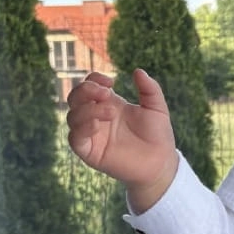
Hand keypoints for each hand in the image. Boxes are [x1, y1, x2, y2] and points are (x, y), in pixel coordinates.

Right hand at [66, 68, 177, 201]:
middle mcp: (96, 117)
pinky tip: (97, 125)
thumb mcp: (156, 107)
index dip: (94, 79)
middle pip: (74, 97)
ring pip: (72, 116)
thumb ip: (149, 89)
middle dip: (85, 90)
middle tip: (106, 93)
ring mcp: (92, 135)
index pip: (88, 85)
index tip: (111, 81)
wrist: (161, 162)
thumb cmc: (158, 135)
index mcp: (108, 104)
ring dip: (88, 110)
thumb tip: (138, 71)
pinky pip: (74, 139)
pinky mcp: (90, 152)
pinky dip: (82, 128)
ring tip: (111, 112)